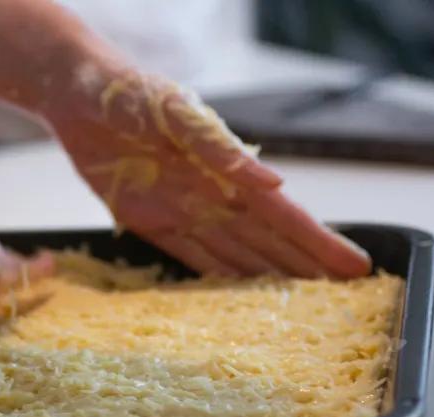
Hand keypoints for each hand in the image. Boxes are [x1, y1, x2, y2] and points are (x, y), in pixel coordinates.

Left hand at [46, 66, 371, 278]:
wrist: (81, 98)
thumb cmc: (135, 94)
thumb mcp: (179, 112)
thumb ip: (221, 148)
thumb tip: (274, 182)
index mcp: (228, 168)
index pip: (283, 213)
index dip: (317, 241)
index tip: (353, 265)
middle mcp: (211, 195)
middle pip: (266, 241)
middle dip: (301, 268)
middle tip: (337, 299)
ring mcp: (180, 212)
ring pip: (232, 254)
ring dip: (263, 279)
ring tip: (296, 305)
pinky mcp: (147, 222)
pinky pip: (187, 256)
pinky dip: (212, 277)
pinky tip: (234, 296)